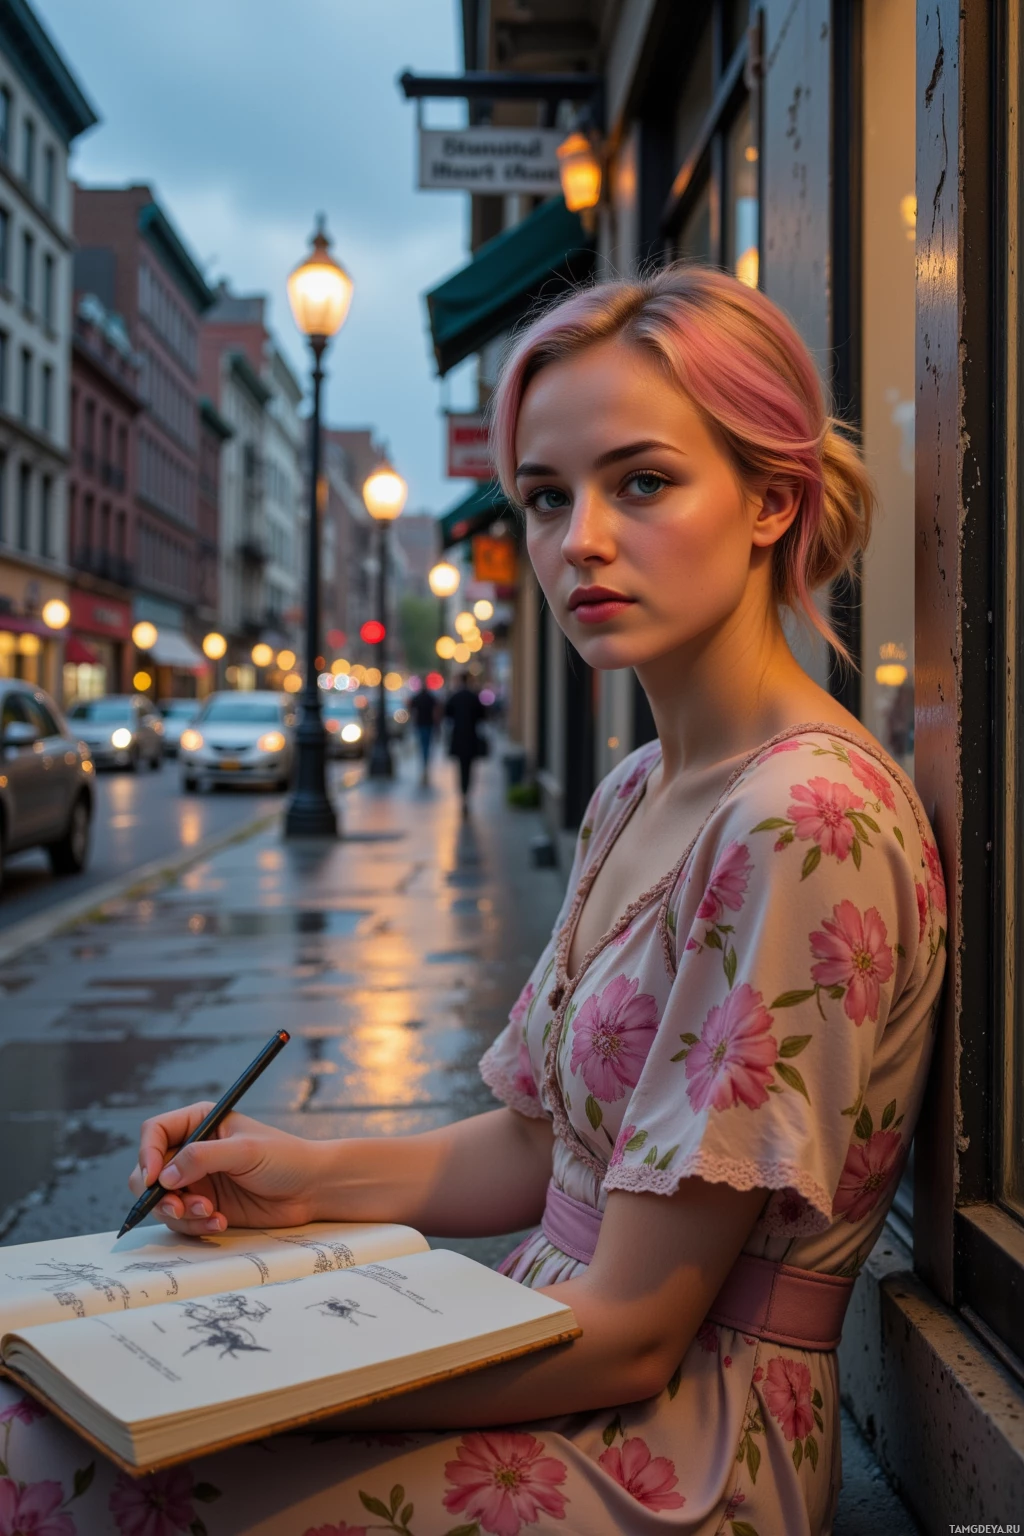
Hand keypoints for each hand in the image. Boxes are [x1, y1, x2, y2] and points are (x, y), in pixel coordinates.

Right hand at [128, 1103, 326, 1235]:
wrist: (311, 1189)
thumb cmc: (285, 1158)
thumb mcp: (245, 1151)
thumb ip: (202, 1158)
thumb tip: (164, 1177)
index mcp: (200, 1123)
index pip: (155, 1132)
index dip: (148, 1154)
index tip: (154, 1178)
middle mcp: (192, 1151)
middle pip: (148, 1172)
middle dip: (160, 1194)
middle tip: (181, 1207)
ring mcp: (197, 1181)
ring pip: (162, 1201)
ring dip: (181, 1213)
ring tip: (212, 1213)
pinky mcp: (205, 1206)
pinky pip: (182, 1221)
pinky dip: (196, 1226)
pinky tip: (220, 1222)